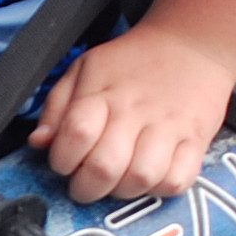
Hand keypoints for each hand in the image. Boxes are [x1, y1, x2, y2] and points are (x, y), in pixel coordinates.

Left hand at [30, 21, 235, 203]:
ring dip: (123, 191)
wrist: (191, 44)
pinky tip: (151, 177)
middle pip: (104, 167)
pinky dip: (160, 188)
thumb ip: (57, 107)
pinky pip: (178, 180)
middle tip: (86, 184)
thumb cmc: (133, 62)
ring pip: (141, 178)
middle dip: (86, 188)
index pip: (75, 134)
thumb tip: (39, 142)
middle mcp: (135, 112)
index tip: (64, 163)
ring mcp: (169, 127)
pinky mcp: (196, 141)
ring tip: (119, 181)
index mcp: (102, 93)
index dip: (62, 160)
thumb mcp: (85, 69)